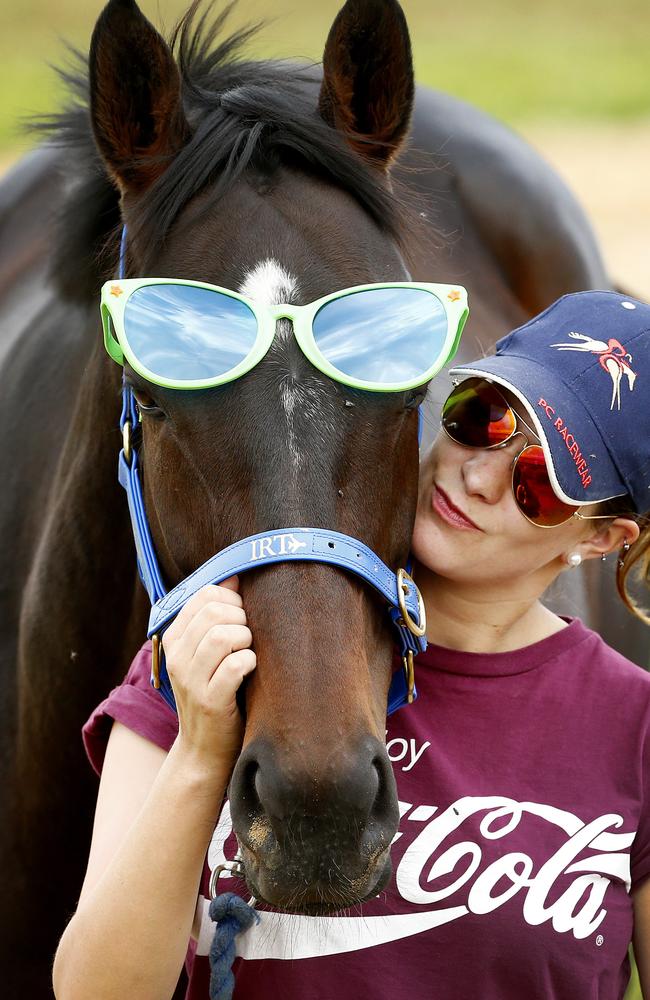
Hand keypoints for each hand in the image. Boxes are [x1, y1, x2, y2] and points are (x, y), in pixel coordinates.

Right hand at [162, 579, 255, 769]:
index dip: (232, 600)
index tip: (241, 617)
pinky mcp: (210, 701)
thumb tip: (236, 577)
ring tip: (249, 653)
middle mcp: (177, 656)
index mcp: (174, 638)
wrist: (204, 748)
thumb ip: (217, 616)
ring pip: (225, 636)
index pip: (204, 595)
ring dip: (248, 640)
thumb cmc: (216, 690)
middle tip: (249, 638)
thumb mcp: (208, 652)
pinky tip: (251, 670)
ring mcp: (190, 680)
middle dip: (242, 618)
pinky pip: (237, 665)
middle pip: (215, 612)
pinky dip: (251, 662)